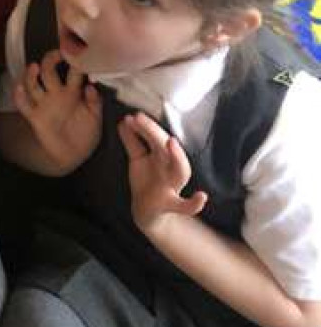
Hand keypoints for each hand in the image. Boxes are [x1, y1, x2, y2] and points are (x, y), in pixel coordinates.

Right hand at [14, 50, 101, 172]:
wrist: (75, 155)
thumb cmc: (86, 133)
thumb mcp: (95, 117)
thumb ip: (94, 102)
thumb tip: (91, 86)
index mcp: (73, 91)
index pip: (73, 71)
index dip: (76, 61)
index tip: (79, 50)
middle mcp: (56, 94)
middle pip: (48, 70)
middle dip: (51, 59)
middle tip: (58, 53)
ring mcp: (44, 104)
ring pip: (32, 84)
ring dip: (31, 75)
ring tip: (35, 67)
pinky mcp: (35, 117)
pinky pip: (23, 105)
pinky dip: (19, 96)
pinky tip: (19, 88)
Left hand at [118, 112, 206, 237]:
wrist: (146, 210)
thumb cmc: (146, 180)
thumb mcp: (138, 159)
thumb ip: (132, 141)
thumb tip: (124, 120)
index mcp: (162, 155)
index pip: (156, 136)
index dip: (147, 126)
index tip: (135, 116)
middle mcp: (169, 167)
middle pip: (166, 147)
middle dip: (154, 132)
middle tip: (140, 118)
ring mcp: (171, 185)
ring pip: (181, 171)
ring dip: (177, 158)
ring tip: (171, 142)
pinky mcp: (169, 204)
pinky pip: (185, 206)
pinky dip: (194, 204)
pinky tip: (202, 197)